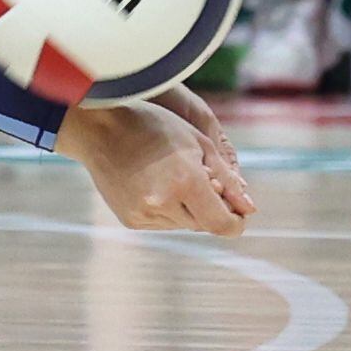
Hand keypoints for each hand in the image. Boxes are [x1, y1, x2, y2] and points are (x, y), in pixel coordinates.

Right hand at [58, 87, 253, 236]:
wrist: (100, 129)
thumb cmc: (154, 126)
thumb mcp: (198, 142)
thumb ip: (228, 178)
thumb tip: (250, 208)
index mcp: (185, 181)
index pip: (222, 224)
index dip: (236, 222)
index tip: (239, 213)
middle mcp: (163, 202)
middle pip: (204, 224)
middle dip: (210, 208)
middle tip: (202, 180)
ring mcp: (144, 214)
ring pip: (182, 224)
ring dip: (187, 208)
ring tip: (173, 176)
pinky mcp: (130, 220)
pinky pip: (161, 223)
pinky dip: (166, 209)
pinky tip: (155, 184)